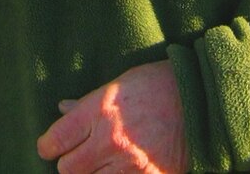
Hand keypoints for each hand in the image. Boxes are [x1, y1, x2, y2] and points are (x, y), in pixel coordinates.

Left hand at [36, 61, 187, 173]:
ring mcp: (129, 164)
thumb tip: (62, 109)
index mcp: (98, 110)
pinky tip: (120, 170)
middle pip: (67, 169)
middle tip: (80, 155)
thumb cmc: (158, 86)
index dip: (48, 147)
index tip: (51, 147)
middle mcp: (110, 139)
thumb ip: (87, 103)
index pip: (54, 141)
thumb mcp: (118, 84)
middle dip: (70, 163)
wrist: (201, 102)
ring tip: (103, 162)